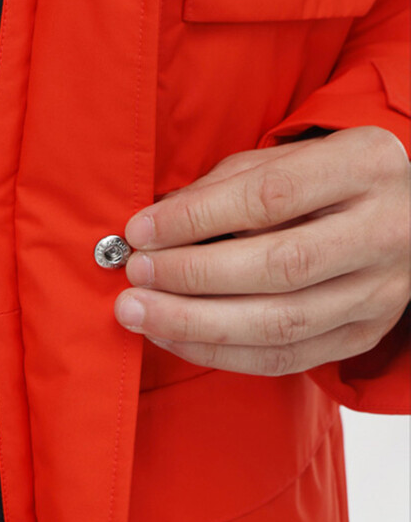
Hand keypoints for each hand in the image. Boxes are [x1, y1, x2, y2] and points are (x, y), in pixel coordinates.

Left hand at [115, 126, 410, 375]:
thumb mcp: (277, 162)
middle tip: (135, 275)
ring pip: (280, 323)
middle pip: (278, 266)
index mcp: (362, 167)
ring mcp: (379, 291)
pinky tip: (171, 338)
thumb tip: (150, 229)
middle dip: (192, 276)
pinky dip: (218, 353)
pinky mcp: (362, 336)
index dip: (196, 218)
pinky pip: (283, 359)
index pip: (269, 196)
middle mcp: (382, 231)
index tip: (140, 232)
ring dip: (195, 324)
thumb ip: (219, 188)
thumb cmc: (316, 183)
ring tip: (138, 313)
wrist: (397, 216)